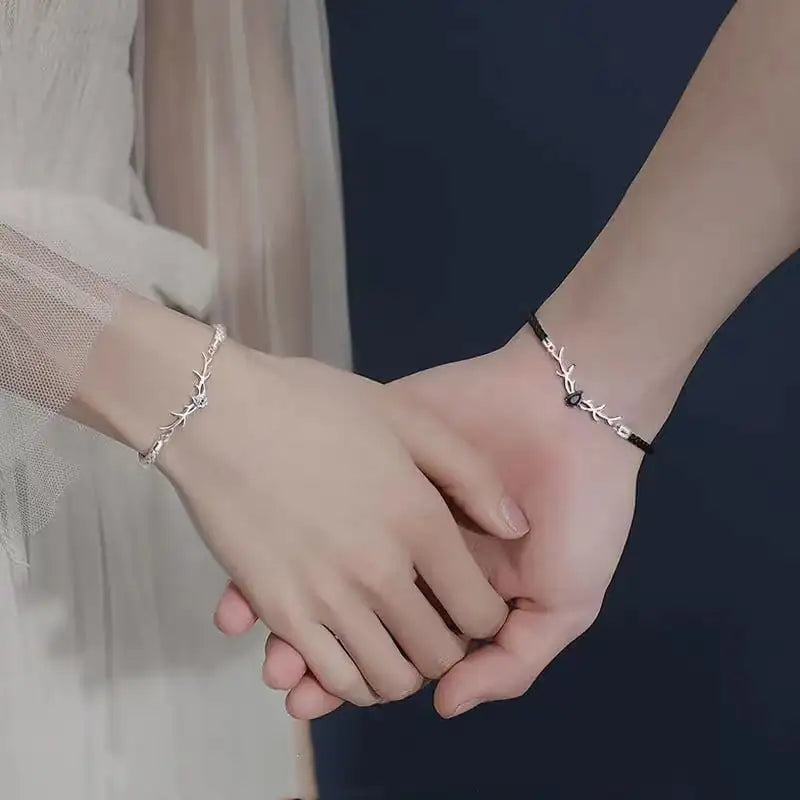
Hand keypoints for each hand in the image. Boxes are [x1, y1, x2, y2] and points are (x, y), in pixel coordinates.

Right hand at [165, 343, 528, 708]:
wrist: (218, 411)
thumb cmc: (315, 405)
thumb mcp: (407, 417)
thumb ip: (471, 474)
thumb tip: (515, 526)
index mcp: (420, 522)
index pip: (481, 612)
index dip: (486, 619)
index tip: (471, 604)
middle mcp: (381, 573)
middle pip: (439, 656)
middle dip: (449, 650)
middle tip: (434, 624)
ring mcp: (326, 598)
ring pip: (388, 681)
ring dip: (403, 671)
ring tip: (395, 643)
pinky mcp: (279, 611)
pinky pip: (332, 677)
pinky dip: (351, 681)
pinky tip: (351, 654)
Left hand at [215, 329, 643, 717]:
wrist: (574, 413)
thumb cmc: (579, 511)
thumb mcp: (566, 601)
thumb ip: (511, 660)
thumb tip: (441, 704)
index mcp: (447, 585)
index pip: (388, 636)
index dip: (350, 670)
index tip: (309, 696)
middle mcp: (408, 547)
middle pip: (344, 603)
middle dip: (307, 643)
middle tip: (278, 672)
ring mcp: (386, 497)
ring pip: (320, 552)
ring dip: (286, 595)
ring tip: (260, 631)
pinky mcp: (374, 449)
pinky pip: (316, 487)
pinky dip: (283, 523)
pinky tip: (254, 559)